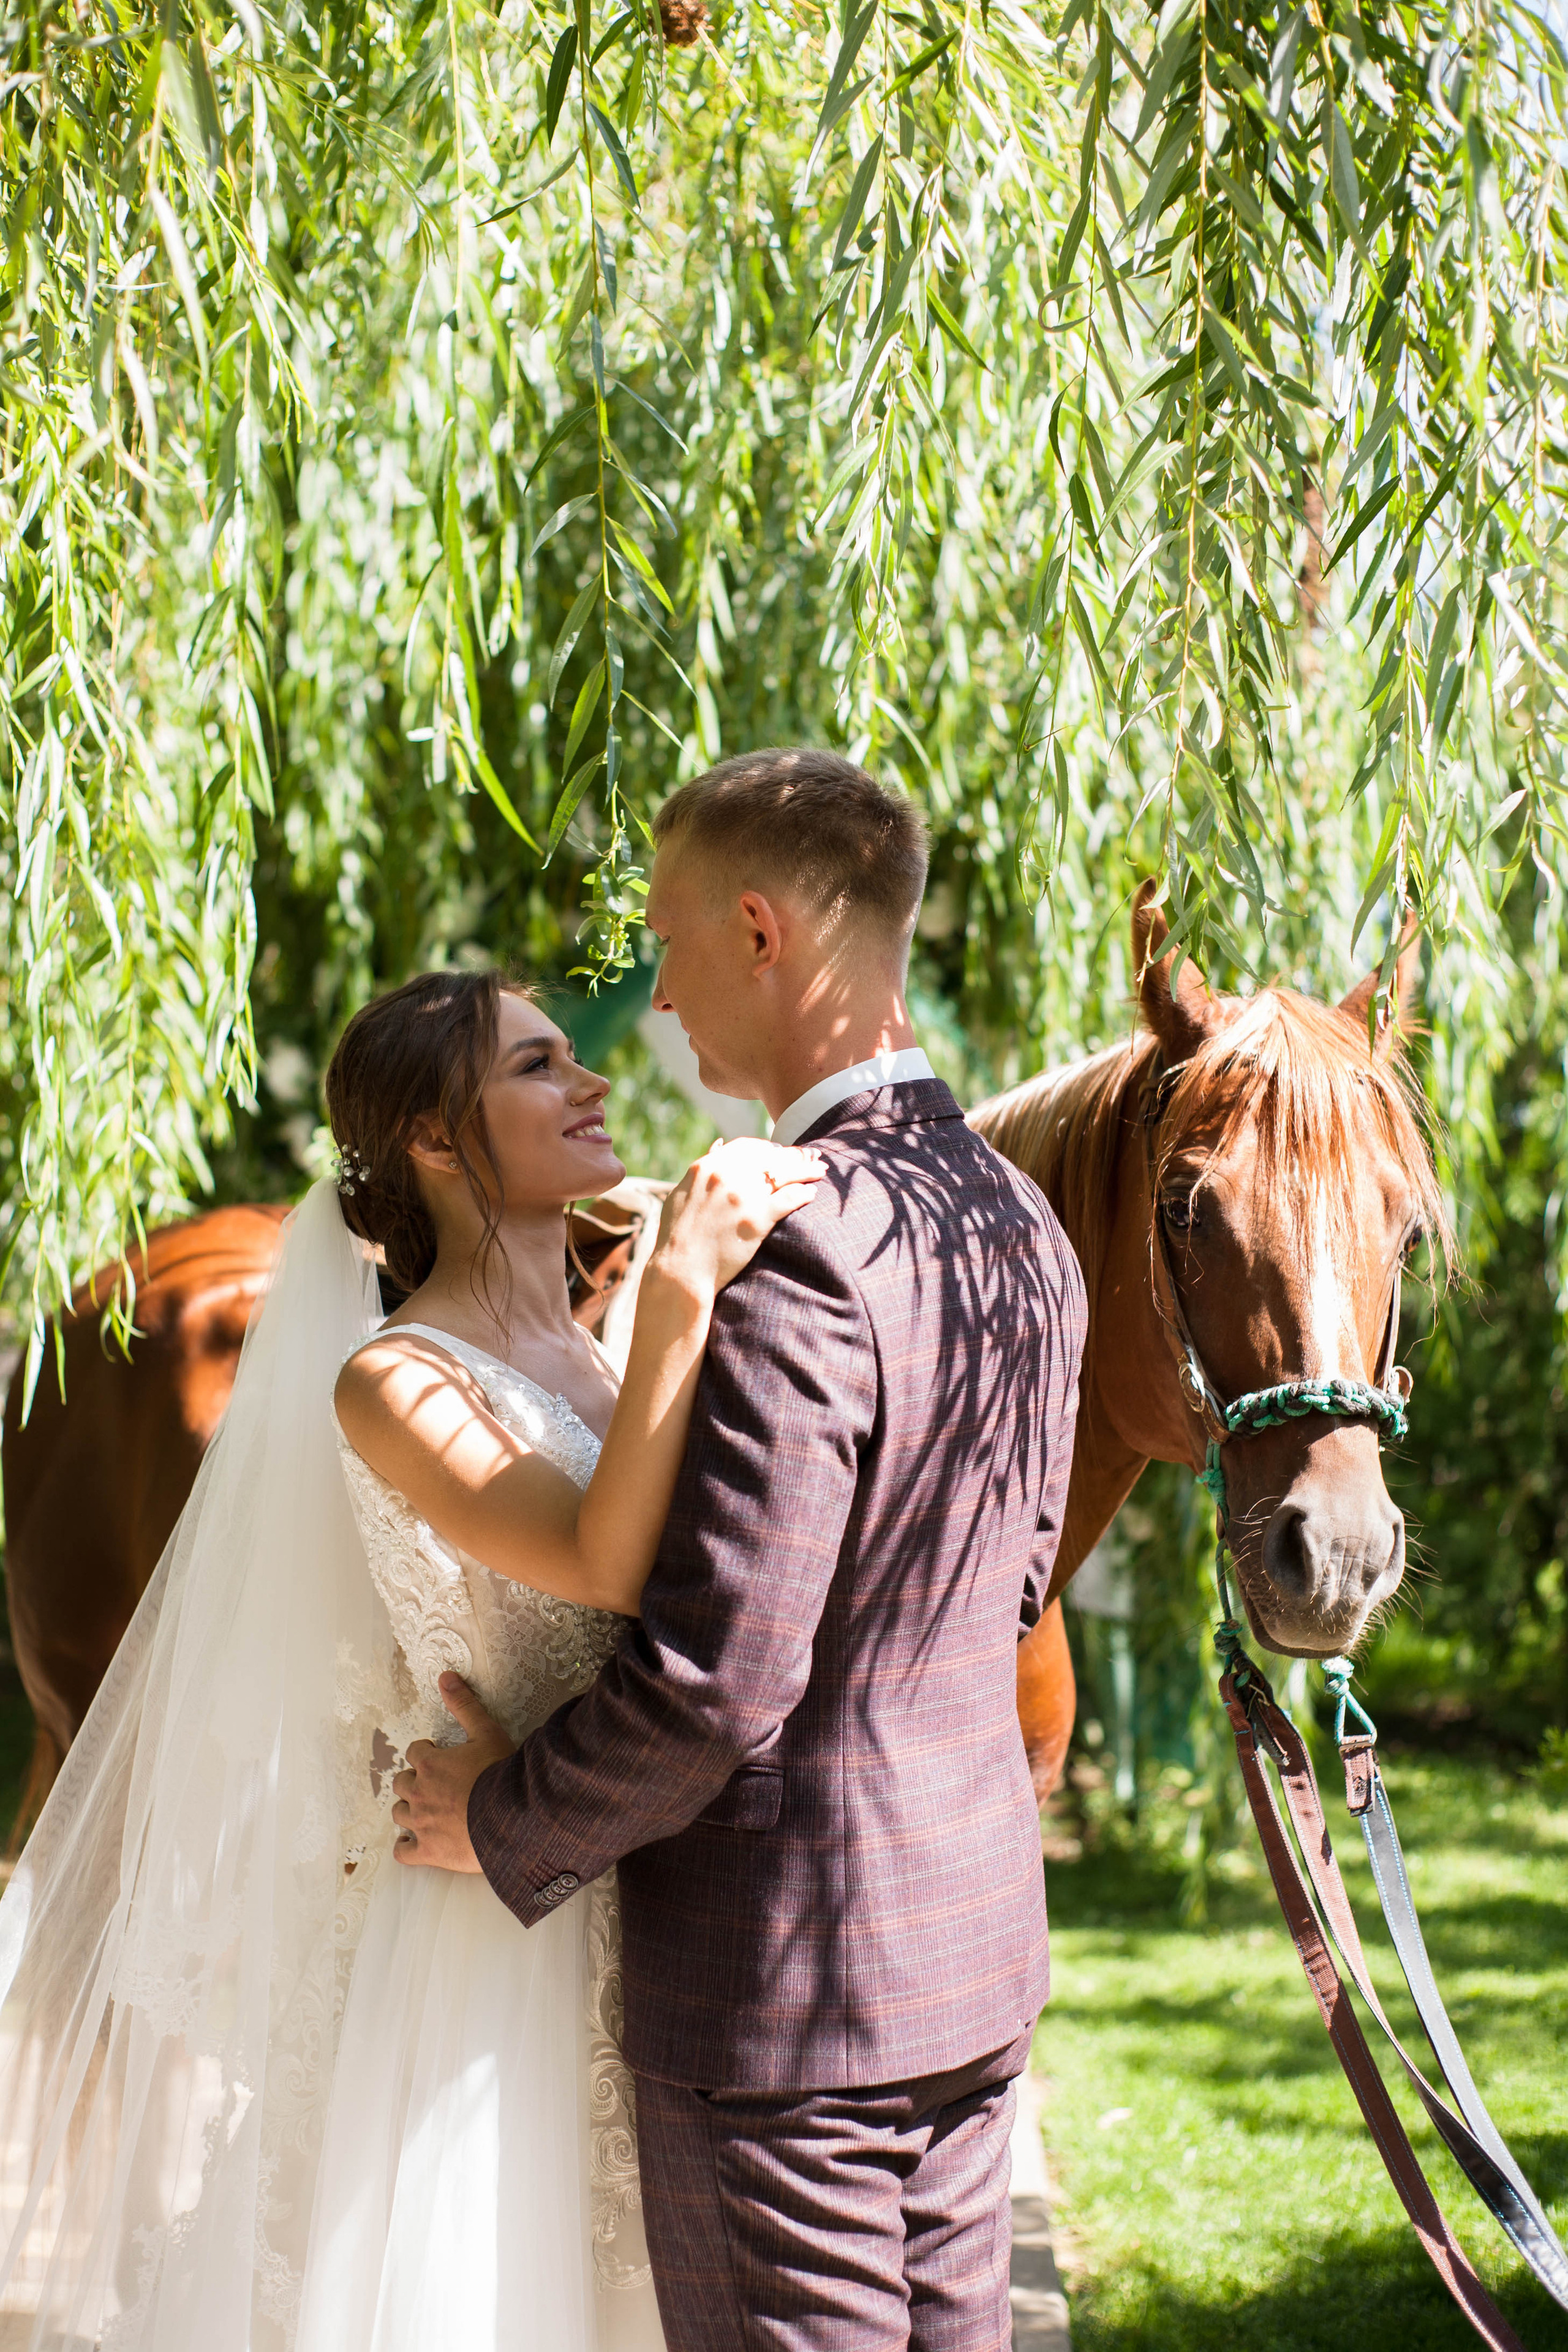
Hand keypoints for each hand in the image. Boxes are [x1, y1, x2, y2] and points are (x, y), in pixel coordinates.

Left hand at [390, 1672, 513, 1873]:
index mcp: (430, 1764)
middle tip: (434, 1784)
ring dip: (409, 1810)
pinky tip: (411, 1843)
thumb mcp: (486, 1732)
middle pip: (402, 1783)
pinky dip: (405, 1846)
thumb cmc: (500, 1774)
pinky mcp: (428, 1851)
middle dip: (415, 1781)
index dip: (426, 1754)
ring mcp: (421, 1824)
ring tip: (425, 1810)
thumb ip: (464, 1705)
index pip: (414, 1753)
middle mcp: (419, 1793)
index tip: (439, 1757)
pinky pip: (403, 1852)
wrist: (511, 1818)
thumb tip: (445, 1676)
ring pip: (399, 1814)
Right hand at [654, 1138, 824, 1295]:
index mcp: (707, 1167)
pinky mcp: (757, 1218)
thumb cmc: (678, 1236)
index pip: (748, 1147)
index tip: (782, 1152)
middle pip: (770, 1157)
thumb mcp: (682, 1194)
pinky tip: (812, 1193)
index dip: (770, 1148)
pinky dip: (804, 1193)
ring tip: (821, 1170)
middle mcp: (726, 1176)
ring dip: (806, 1169)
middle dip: (794, 1155)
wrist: (680, 1271)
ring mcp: (743, 1196)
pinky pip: (789, 1198)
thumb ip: (703, 1169)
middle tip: (813, 1155)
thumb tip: (719, 1145)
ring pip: (784, 1174)